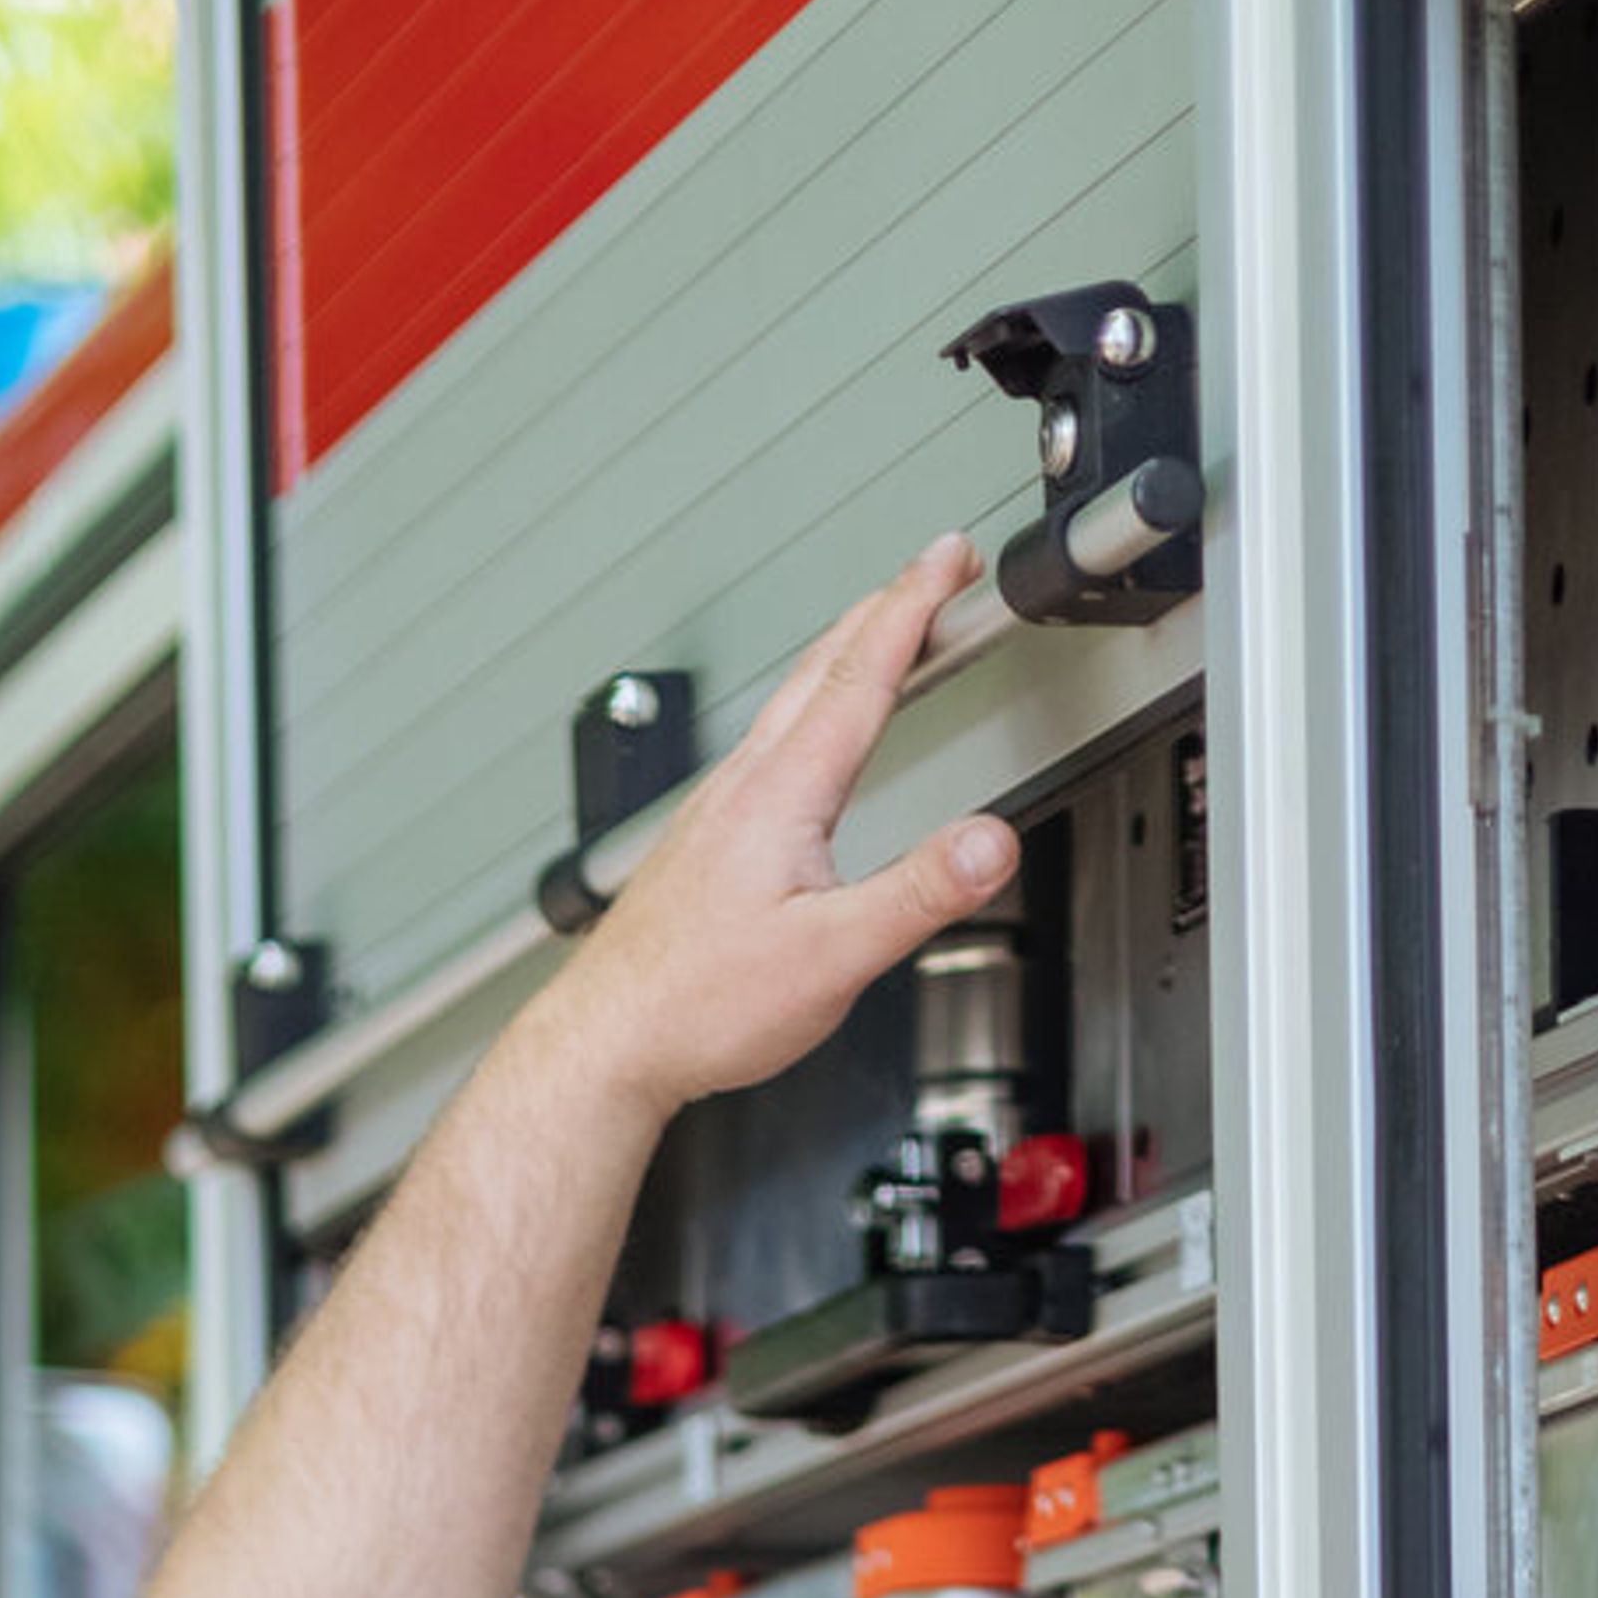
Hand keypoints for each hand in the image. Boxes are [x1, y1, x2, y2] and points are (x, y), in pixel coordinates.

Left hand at [534, 539, 1021, 1133]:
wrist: (606, 1041)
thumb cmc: (697, 1006)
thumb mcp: (832, 958)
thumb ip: (918, 895)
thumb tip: (991, 842)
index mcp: (783, 794)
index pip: (863, 671)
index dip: (914, 603)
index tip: (952, 556)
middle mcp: (743, 784)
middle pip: (824, 667)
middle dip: (887, 607)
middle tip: (936, 570)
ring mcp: (716, 807)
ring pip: (790, 701)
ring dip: (846, 653)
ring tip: (884, 631)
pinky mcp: (701, 840)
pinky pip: (766, 744)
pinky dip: (807, 709)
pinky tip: (808, 738)